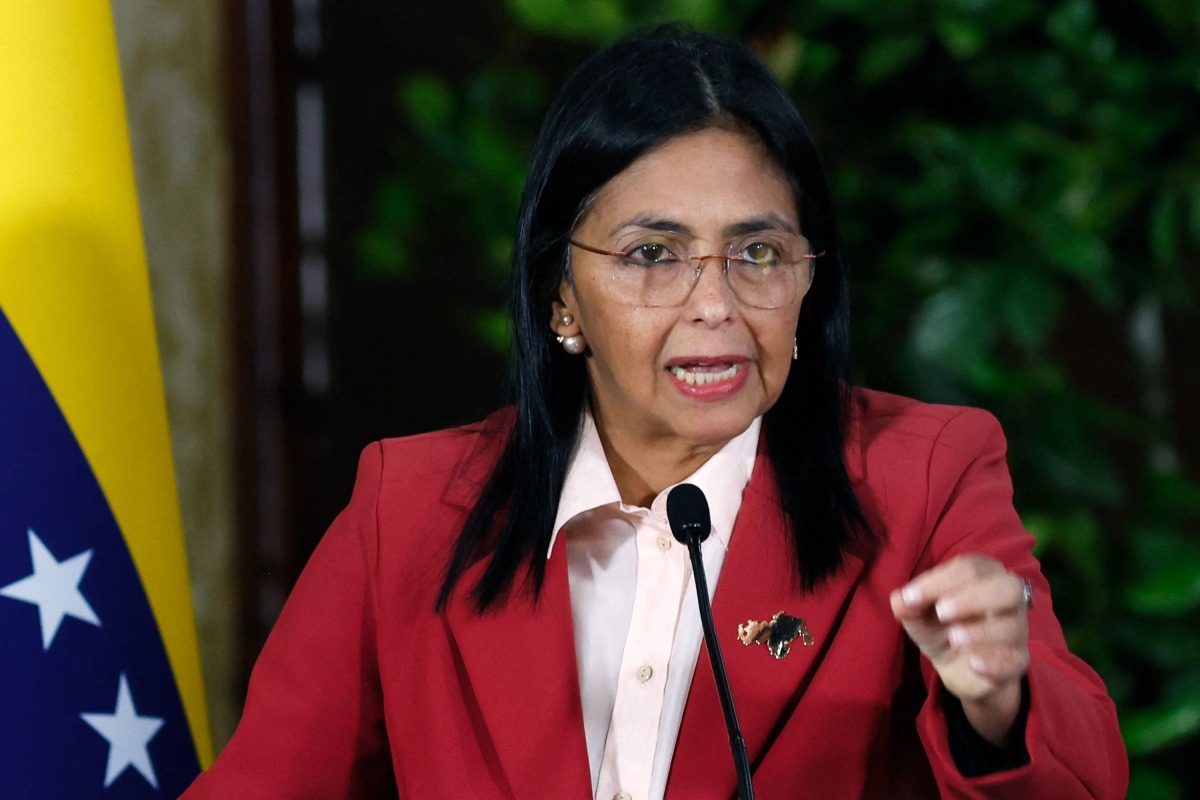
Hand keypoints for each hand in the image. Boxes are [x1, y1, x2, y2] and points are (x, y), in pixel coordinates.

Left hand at [890, 555, 1029, 745]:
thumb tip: (900, 599)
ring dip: (982, 632)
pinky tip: (973, 664)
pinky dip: (994, 662)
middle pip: (1008, 586)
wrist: (960, 668)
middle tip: (941, 612)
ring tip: (953, 638)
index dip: (940, 581)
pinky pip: (1016, 660)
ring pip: (1013, 625)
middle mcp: (1007, 598)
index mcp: (983, 575)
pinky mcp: (1017, 661)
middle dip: (973, 597)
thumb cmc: (942, 627)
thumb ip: (909, 605)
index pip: (970, 567)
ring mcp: (1016, 630)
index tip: (911, 598)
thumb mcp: (919, 615)